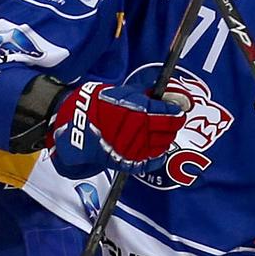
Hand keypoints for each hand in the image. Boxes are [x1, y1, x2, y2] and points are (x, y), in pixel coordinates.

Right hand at [48, 82, 189, 176]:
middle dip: (173, 125)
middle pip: (168, 129)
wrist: (76, 125)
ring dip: (166, 139)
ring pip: (162, 145)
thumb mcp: (122, 93)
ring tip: (165, 134)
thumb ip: (145, 94)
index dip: (175, 111)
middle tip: (175, 121)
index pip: (167, 112)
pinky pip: (150, 162)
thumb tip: (165, 94)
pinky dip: (157, 157)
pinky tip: (159, 151)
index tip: (178, 109)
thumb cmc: (99, 106)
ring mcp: (133, 147)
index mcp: (137, 109)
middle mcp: (138, 129)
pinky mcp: (127, 161)